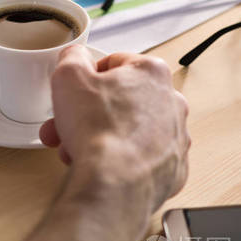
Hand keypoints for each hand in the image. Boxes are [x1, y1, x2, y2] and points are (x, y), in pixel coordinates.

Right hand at [39, 45, 189, 210]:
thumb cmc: (99, 131)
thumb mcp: (68, 76)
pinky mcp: (171, 168)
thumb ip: (72, 57)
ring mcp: (175, 137)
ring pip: (128, 129)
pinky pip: (140, 157)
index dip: (85, 78)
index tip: (73, 93)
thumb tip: (76, 56)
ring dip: (99, 136)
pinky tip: (99, 165)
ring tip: (75, 149)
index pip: (112, 63)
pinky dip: (120, 160)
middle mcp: (172, 102)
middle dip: (87, 113)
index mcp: (152, 72)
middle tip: (66, 125)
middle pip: (120, 100)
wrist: (115, 184)